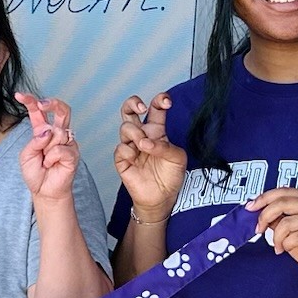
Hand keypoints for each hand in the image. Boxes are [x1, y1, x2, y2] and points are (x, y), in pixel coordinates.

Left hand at [17, 92, 79, 202]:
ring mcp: (67, 142)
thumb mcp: (26, 156)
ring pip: (57, 132)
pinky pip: (60, 149)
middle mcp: (57, 133)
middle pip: (62, 110)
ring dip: (47, 147)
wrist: (44, 191)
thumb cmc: (35, 173)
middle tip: (41, 105)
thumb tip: (48, 130)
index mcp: (43, 131)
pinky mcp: (73, 153)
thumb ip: (34, 141)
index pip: (39, 112)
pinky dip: (51, 158)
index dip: (31, 101)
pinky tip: (52, 165)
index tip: (19, 95)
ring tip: (45, 161)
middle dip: (52, 103)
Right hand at [113, 93, 185, 219]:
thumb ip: (165, 146)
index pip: (155, 109)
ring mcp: (131, 147)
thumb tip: (146, 143)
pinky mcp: (122, 160)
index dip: (159, 100)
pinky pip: (120, 148)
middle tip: (142, 107)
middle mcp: (142, 135)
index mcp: (157, 131)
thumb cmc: (170, 176)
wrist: (161, 198)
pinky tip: (135, 157)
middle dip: (133, 103)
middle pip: (129, 110)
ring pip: (125, 127)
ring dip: (135, 133)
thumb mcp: (177, 158)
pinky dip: (128, 150)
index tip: (166, 101)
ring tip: (143, 145)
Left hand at [247, 187, 297, 286]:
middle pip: (283, 203)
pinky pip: (294, 237)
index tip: (250, 208)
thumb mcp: (288, 229)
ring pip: (286, 223)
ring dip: (277, 237)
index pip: (284, 191)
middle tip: (259, 229)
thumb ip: (276, 217)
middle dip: (265, 216)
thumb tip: (256, 209)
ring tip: (279, 246)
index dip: (264, 198)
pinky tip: (286, 249)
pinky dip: (285, 245)